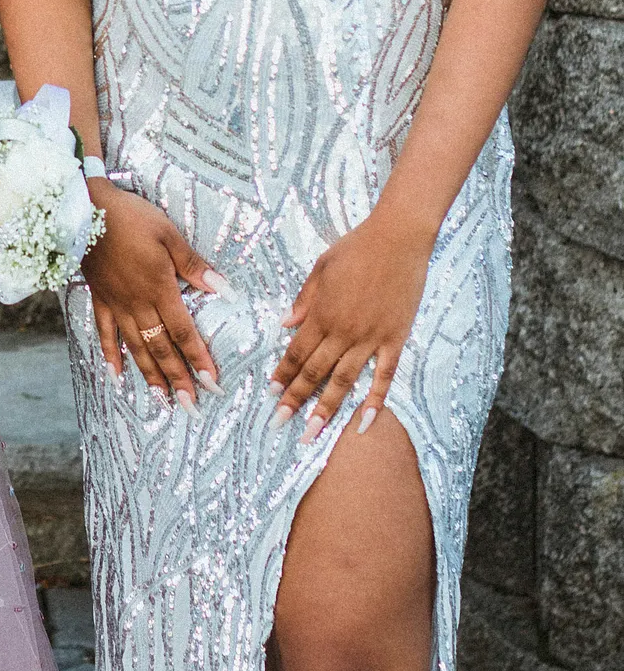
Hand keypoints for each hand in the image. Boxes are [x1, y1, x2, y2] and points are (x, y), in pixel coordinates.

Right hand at [82, 181, 225, 406]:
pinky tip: (117, 376)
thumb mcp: (169, 235)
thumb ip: (194, 266)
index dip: (198, 359)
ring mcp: (117, 304)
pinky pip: (106, 334)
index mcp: (159, 289)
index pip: (183, 332)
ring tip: (163, 400)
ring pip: (136, 348)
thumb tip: (224, 290)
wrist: (86, 210)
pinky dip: (111, 356)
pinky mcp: (100, 299)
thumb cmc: (132, 217)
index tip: (212, 383)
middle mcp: (138, 304)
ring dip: (150, 376)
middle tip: (191, 406)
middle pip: (161, 348)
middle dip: (178, 379)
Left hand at [269, 207, 434, 441]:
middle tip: (281, 424)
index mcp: (321, 313)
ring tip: (313, 432)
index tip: (271, 395)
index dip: (283, 375)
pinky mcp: (395, 339)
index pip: (296, 352)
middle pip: (315, 372)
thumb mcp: (321, 268)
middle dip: (296, 400)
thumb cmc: (356, 248)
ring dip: (327, 408)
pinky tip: (363, 423)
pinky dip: (374, 401)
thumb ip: (304, 300)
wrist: (398, 238)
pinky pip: (384, 376)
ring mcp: (370, 337)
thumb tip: (284, 325)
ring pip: (344, 381)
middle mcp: (342, 331)